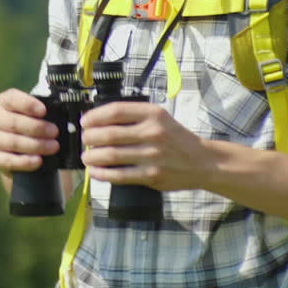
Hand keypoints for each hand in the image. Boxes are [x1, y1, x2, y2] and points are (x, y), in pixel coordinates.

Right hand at [0, 88, 58, 174]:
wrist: (24, 154)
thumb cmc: (34, 129)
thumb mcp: (38, 116)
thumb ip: (44, 113)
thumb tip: (59, 114)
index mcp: (4, 102)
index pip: (11, 99)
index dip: (28, 104)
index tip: (44, 111)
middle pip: (13, 122)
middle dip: (37, 128)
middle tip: (55, 132)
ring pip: (13, 142)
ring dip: (35, 145)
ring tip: (53, 147)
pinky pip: (9, 160)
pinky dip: (26, 161)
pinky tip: (38, 161)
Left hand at [80, 101, 213, 190]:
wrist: (203, 162)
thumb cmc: (176, 138)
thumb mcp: (160, 118)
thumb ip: (134, 117)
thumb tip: (98, 119)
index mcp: (153, 114)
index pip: (115, 111)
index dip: (94, 116)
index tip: (85, 121)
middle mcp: (152, 133)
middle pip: (109, 134)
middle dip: (89, 137)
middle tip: (84, 140)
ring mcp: (152, 155)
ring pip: (111, 155)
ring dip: (92, 157)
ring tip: (86, 156)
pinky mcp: (151, 176)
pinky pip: (119, 175)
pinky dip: (102, 174)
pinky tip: (95, 172)